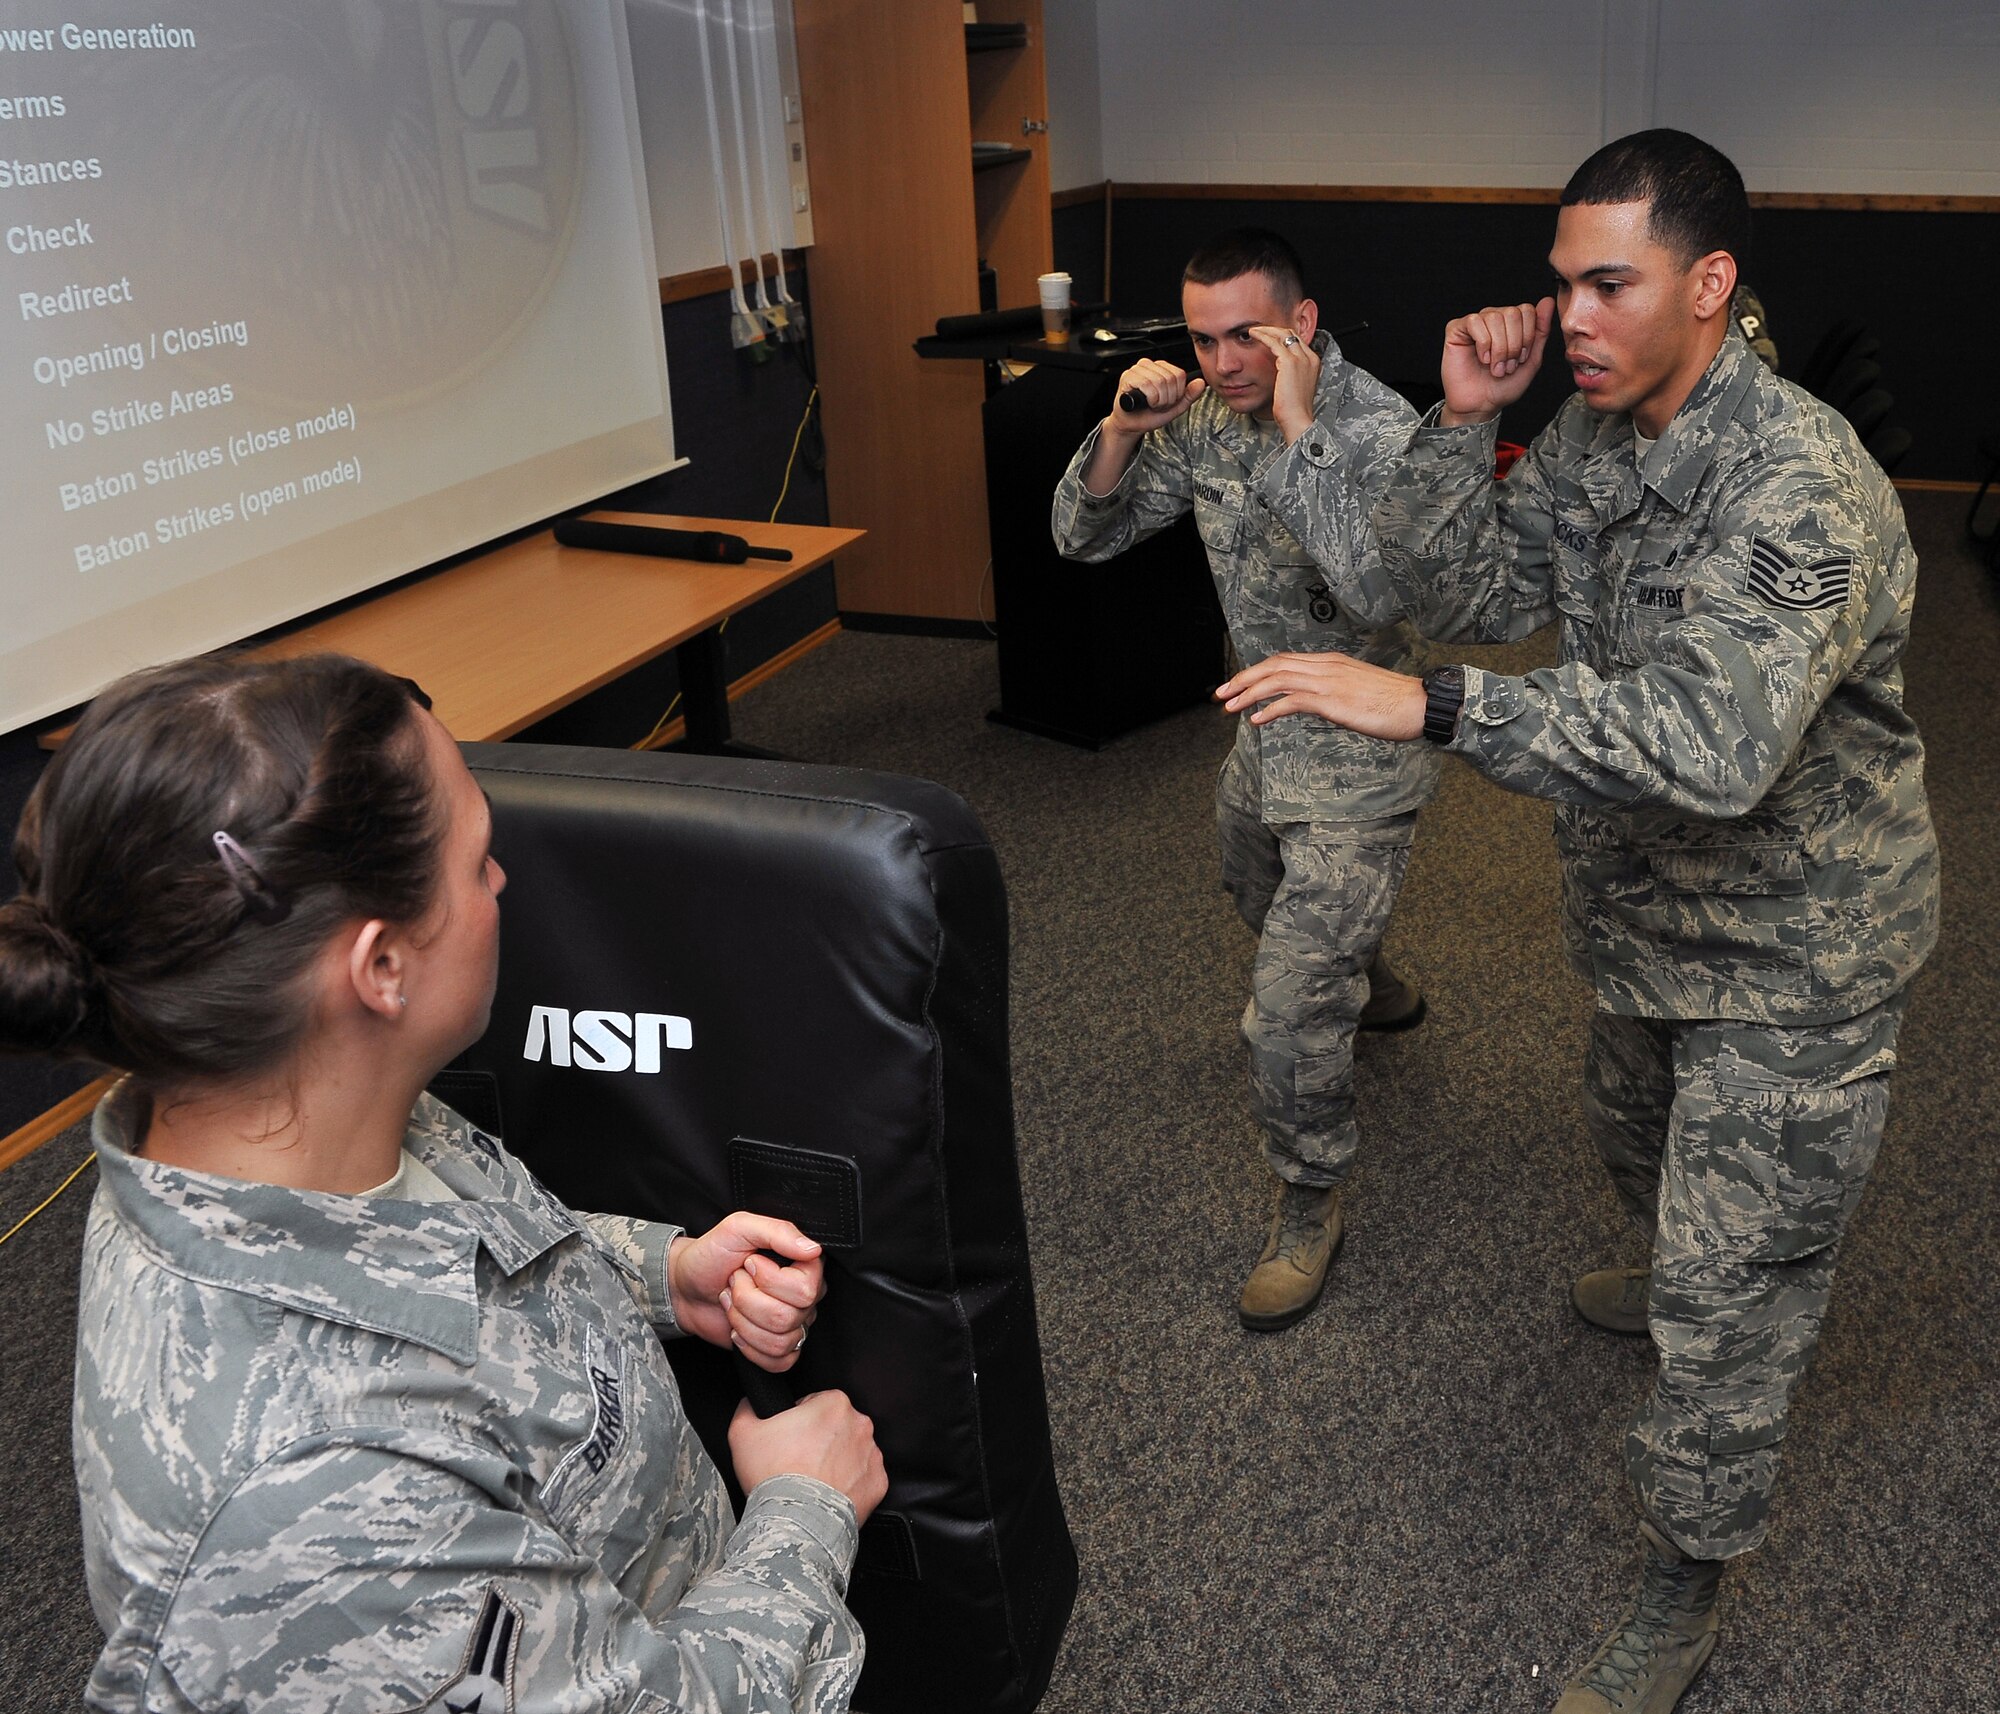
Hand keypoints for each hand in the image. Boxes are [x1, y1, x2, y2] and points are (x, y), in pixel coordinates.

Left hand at [668, 1214, 824, 1371]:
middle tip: (734, 1284)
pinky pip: (780, 1361)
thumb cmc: (713, 1254)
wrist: (686, 1286)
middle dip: (747, 1300)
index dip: (770, 1280)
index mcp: (803, 1266)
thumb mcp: (739, 1228)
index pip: (806, 1289)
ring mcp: (793, 1324)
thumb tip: (813, 1249)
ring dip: (743, 1321)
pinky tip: (739, 1329)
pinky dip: (750, 1348)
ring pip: (780, 1341)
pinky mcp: (778, 1349)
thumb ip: (778, 1231)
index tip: (749, 1264)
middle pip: (787, 1317)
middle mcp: (805, 1297)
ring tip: (733, 1303)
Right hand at [729, 1392, 888, 1523]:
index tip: (789, 1439)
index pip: (815, 1403)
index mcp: (833, 1404)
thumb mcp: (743, 1432)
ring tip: (813, 1480)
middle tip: (798, 1461)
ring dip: (836, 1461)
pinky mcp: (877, 1483)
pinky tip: (828, 1493)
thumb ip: (748, 1407)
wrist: (795, 1522)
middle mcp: (860, 1424)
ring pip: (851, 1451)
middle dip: (820, 1440)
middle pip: (836, 1426)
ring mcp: (872, 1455)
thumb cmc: (773, 1475)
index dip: (798, 1420)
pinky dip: (849, 1484)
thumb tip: (752, 1403)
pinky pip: (863, 1478)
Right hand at [1108, 357, 1204, 431]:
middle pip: (1170, 379)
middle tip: (1157, 405)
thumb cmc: (1148, 414)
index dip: (1176, 393)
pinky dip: (1149, 399)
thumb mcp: (1175, 407)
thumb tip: (1201, 383)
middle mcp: (1149, 365)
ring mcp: (1137, 369)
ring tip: (1150, 404)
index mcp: (1161, 368)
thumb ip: (1189, 395)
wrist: (1131, 425)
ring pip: (1159, 382)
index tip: (1167, 401)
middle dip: (1167, 399)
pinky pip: (1147, 385)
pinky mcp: (1128, 376)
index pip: (1180, 374)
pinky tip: (1143, 402)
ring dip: (1157, 400)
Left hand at [1216, 651, 1426, 740]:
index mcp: (1330, 662)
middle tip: (1221, 694)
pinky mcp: (1333, 700)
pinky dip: (1269, 710)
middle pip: (1273, 666)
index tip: (1238, 685)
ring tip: (1230, 707)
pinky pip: (1292, 701)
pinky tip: (1256, 721)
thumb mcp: (1357, 690)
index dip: (1257, 672)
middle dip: (1242, 679)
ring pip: (1277, 680)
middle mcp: (1325, 666)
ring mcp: (1328, 682)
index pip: (1284, 660)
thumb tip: (1315, 703)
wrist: (1419, 705)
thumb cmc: (1393, 703)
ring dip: (1248, 693)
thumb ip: (1333, 692)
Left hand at [1245, 325, 1319, 442]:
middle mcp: (1310, 357)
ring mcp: (1301, 359)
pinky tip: (1253, 335)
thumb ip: (1291, 377)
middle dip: (1275, 329)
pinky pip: (1274, 342)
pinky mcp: (1289, 362)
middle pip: (1292, 334)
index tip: (1269, 336)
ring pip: (1283, 334)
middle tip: (1260, 329)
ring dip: (1267, 330)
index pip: (1298, 342)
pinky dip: (1263, 336)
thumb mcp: (1295, 389)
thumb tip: (1280, 375)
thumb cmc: (1294, 411)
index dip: (1283, 337)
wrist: (1297, 419)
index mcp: (1314, 363)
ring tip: (1254, 330)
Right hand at [1439, 298, 1553, 424]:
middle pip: (1512, 313)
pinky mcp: (1456, 329)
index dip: (1527, 337)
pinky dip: (1482, 344)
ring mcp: (1475, 323)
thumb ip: (1541, 331)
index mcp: (1511, 323)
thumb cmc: (1503, 386)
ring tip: (1494, 366)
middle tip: (1506, 365)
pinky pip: (1474, 322)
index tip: (1520, 358)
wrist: (1480, 405)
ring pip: (1494, 318)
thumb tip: (1548, 301)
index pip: (1527, 310)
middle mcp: (1493, 318)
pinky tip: (1481, 358)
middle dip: (1513, 345)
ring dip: (1498, 348)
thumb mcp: (1531, 360)